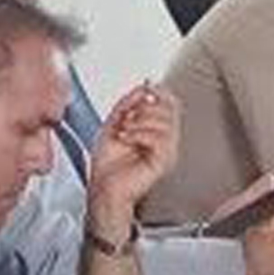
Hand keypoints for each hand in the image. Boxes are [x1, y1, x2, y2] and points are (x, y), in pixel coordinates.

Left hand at [84, 80, 181, 223]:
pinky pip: (160, 139)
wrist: (103, 187)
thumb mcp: (115, 123)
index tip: (143, 91)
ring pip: (165, 122)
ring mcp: (166, 152)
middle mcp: (165, 141)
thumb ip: (129, 103)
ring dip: (138, 122)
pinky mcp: (163, 162)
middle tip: (127, 120)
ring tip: (124, 132)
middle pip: (169, 109)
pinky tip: (127, 140)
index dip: (157, 93)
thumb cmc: (108, 165)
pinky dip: (139, 134)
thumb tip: (144, 87)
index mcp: (156, 131)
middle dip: (143, 108)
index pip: (170, 103)